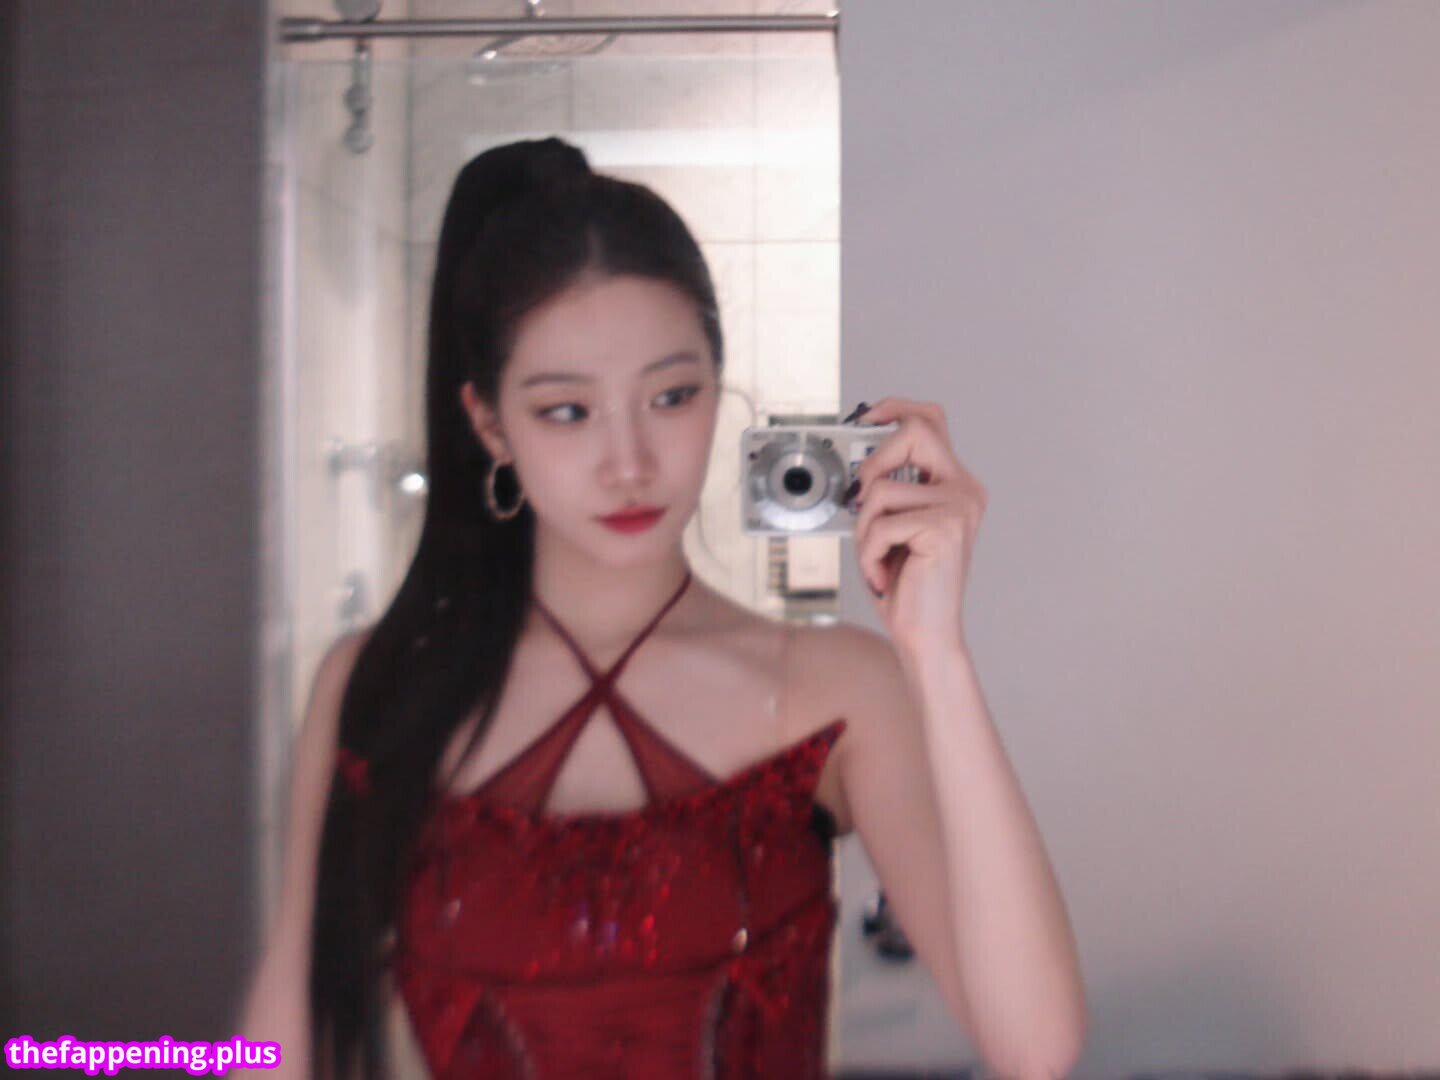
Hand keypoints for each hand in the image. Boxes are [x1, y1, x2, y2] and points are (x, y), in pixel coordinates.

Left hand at [849, 396, 987, 653]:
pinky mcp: (944, 528)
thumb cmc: (905, 583)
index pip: (930, 421)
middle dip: (873, 461)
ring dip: (864, 528)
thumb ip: (884, 489)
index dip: (895, 409)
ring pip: (882, 489)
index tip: (865, 417)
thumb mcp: (890, 525)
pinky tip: (884, 575)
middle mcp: (964, 490)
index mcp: (954, 484)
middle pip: (913, 433)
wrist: (924, 633)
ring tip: (878, 557)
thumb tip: (856, 462)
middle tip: (860, 498)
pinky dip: (869, 553)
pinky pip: (881, 523)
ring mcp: (959, 507)